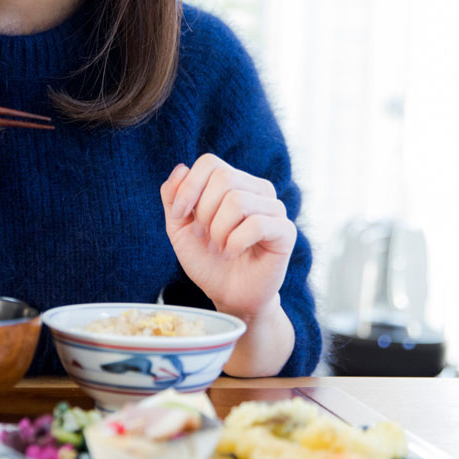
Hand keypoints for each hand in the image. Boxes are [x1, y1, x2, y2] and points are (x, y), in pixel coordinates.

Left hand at [160, 153, 296, 320]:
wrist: (228, 295)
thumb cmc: (207, 260)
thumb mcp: (179, 228)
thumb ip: (173, 197)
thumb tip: (181, 168)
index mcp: (233, 183)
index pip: (210, 163)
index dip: (189, 188)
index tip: (179, 216)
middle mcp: (256, 190)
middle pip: (224, 177)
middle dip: (203, 211)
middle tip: (203, 237)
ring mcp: (274, 208)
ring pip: (238, 201)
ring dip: (218, 231)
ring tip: (218, 248)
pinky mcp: (285, 231)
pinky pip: (257, 224)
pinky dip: (235, 243)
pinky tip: (232, 254)